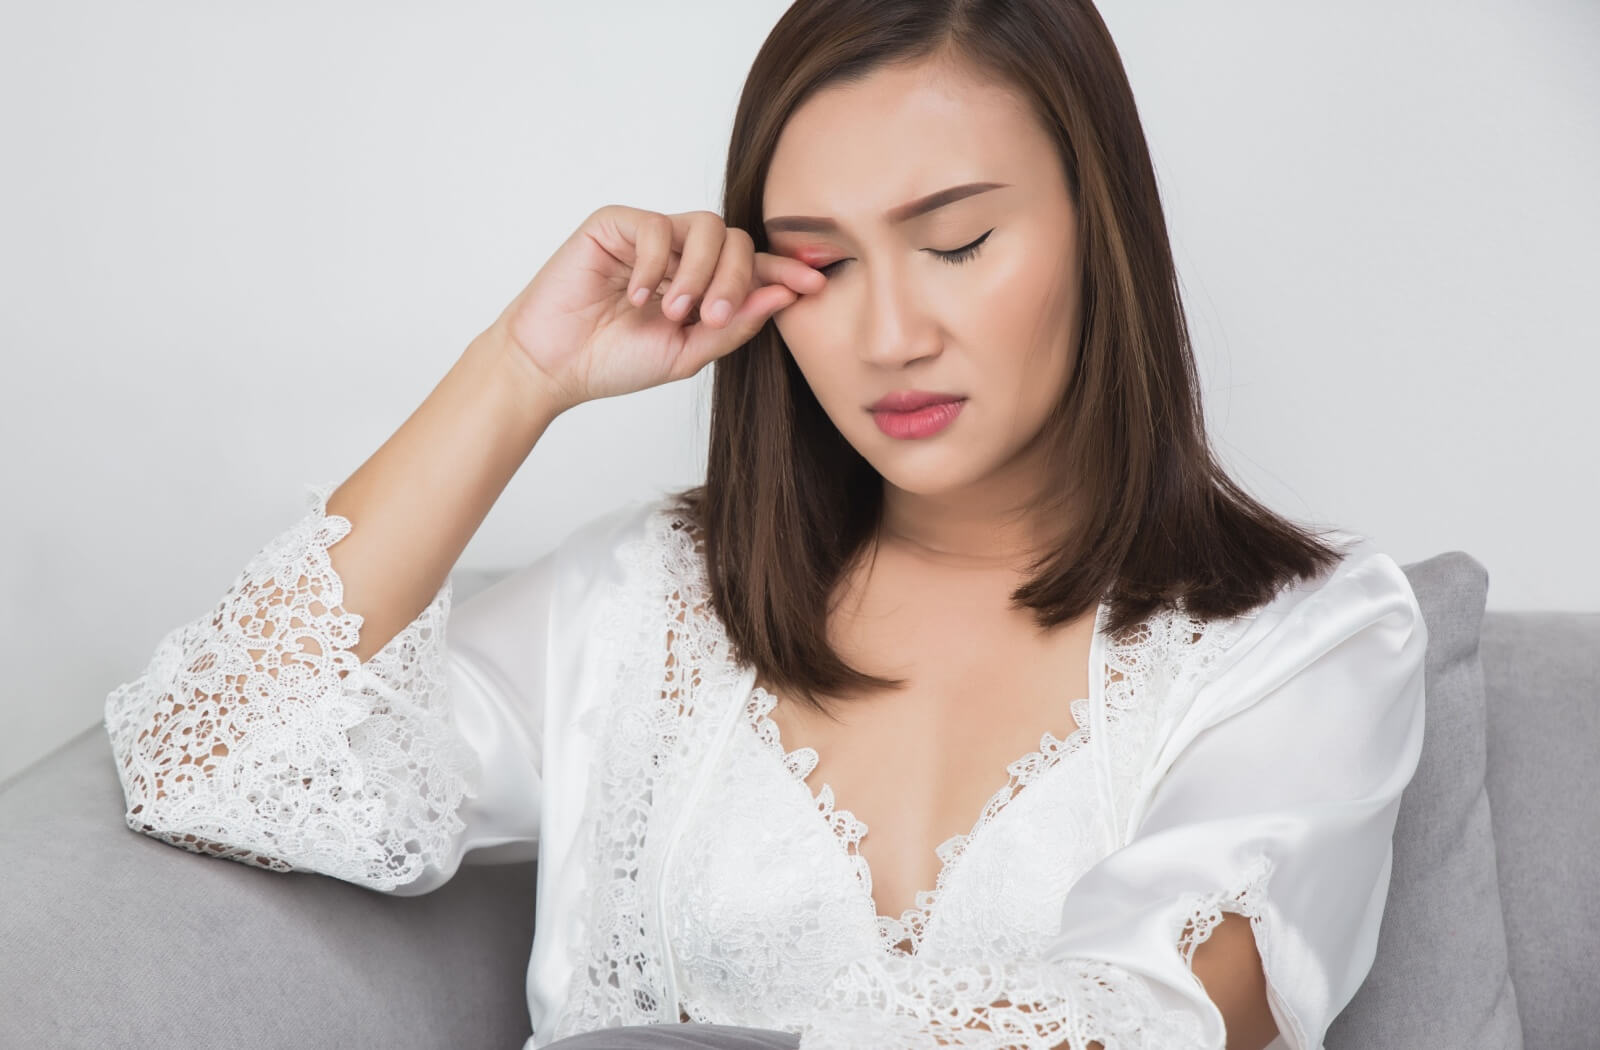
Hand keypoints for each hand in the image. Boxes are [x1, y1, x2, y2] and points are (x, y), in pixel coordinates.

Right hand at [488, 205, 825, 414]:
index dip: (784, 271)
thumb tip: (783, 297)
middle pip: (736, 241)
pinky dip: (654, 264)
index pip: (752, 266)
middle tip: (710, 317)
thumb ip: (733, 325)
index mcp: (702, 283)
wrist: (554, 365)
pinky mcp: (615, 224)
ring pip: (705, 227)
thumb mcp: (687, 353)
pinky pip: (656, 226)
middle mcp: (680, 253)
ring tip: (674, 311)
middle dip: (735, 279)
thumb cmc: (614, 361)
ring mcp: (649, 236)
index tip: (815, 286)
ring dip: (699, 271)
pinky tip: (638, 296)